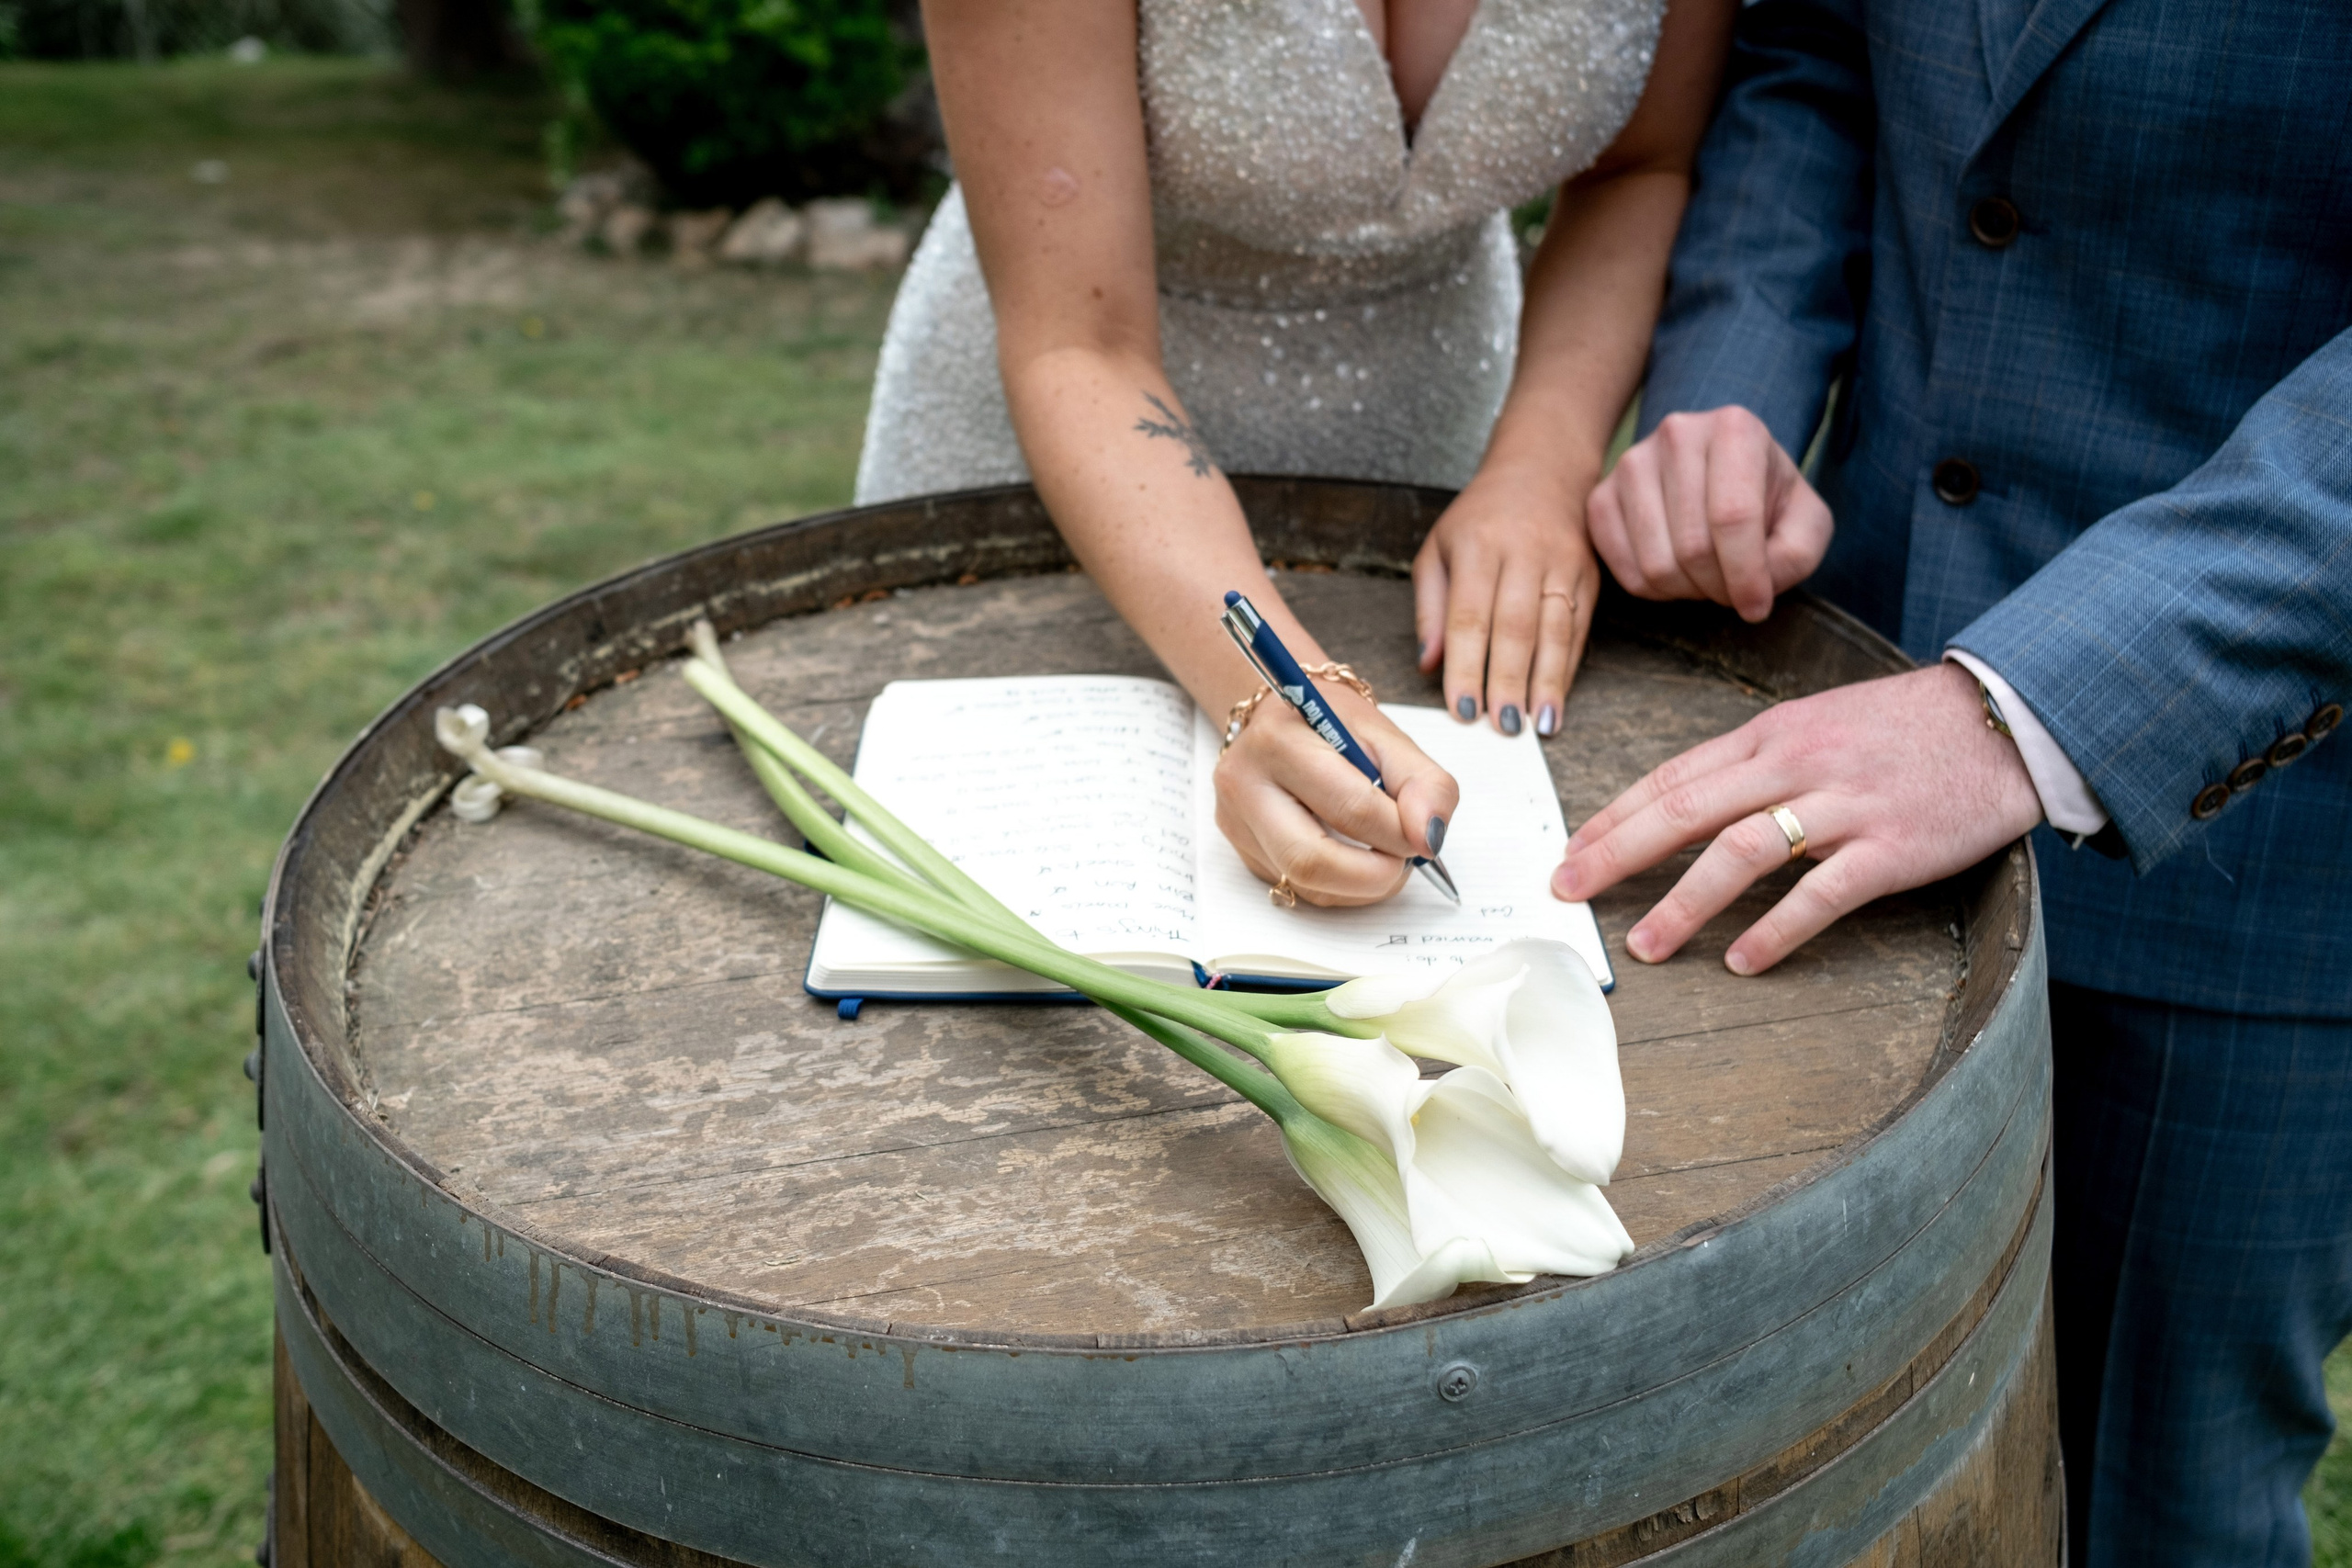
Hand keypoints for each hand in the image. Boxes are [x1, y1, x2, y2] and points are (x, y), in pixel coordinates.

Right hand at [1214, 685, 1459, 906]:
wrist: (1281, 718)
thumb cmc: (1332, 723)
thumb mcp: (1386, 735)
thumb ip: (1422, 782)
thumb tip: (1430, 837)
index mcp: (1280, 741)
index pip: (1349, 807)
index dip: (1400, 832)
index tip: (1426, 835)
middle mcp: (1245, 784)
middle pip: (1311, 861)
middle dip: (1376, 875)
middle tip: (1406, 860)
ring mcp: (1236, 823)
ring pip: (1305, 885)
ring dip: (1362, 885)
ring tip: (1385, 856)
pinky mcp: (1242, 851)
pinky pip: (1298, 889)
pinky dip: (1342, 886)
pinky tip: (1355, 859)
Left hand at [1413, 463, 1604, 737]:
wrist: (1543, 471)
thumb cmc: (1479, 520)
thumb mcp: (1437, 550)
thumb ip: (1430, 608)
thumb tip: (1428, 664)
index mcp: (1476, 546)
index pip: (1470, 616)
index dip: (1468, 666)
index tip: (1463, 710)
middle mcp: (1523, 552)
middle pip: (1516, 627)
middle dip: (1509, 682)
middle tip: (1502, 728)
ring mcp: (1562, 564)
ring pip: (1555, 630)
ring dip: (1546, 683)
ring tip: (1536, 726)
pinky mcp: (1589, 576)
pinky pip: (1579, 629)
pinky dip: (1568, 670)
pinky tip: (1557, 702)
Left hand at [1551, 663, 2042, 972]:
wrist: (2000, 718)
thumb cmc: (1902, 726)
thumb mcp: (1816, 723)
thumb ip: (1754, 761)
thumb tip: (1688, 802)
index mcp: (1769, 735)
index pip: (1673, 777)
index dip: (1614, 817)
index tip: (1571, 853)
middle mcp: (1794, 764)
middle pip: (1685, 810)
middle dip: (1618, 854)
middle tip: (1569, 893)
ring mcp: (1843, 806)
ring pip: (1741, 853)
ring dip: (1685, 904)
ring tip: (1645, 947)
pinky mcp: (1890, 848)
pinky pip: (1821, 894)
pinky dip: (1777, 930)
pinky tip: (1744, 961)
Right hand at [1587, 407, 1833, 622]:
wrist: (1721, 476)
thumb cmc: (1768, 499)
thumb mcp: (1806, 521)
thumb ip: (1796, 554)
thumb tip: (1753, 592)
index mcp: (1734, 428)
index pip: (1733, 517)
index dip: (1747, 575)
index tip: (1757, 607)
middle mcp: (1676, 434)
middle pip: (1693, 546)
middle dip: (1719, 587)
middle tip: (1733, 589)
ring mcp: (1630, 463)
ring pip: (1655, 564)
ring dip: (1687, 591)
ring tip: (1707, 578)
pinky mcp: (1601, 496)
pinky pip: (1622, 570)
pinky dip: (1655, 590)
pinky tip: (1677, 573)